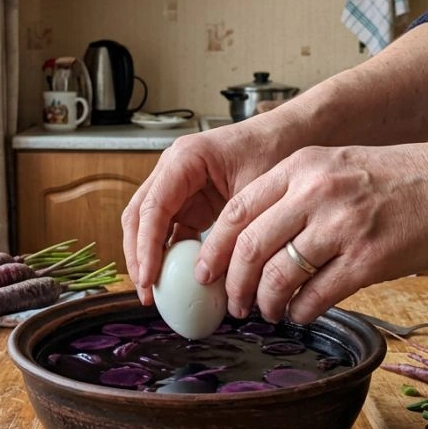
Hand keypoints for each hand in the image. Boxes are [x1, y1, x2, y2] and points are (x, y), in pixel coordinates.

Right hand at [122, 122, 291, 303]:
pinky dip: (168, 255)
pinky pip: (169, 231)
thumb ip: (233, 232)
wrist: (289, 137)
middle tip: (146, 290)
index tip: (149, 277)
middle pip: (139, 216)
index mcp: (185, 159)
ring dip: (148, 257)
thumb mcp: (255, 191)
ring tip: (154, 291)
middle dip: (138, 255)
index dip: (146, 246)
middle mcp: (173, 170)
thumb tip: (213, 278)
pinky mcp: (189, 202)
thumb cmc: (273, 151)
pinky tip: (174, 280)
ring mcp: (178, 186)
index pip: (153, 207)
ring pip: (148, 225)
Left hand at [196, 142, 427, 323]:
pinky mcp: (368, 260)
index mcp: (301, 166)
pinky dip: (300, 312)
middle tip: (232, 303)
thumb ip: (293, 193)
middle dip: (232, 284)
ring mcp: (342, 226)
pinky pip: (316, 296)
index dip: (213, 248)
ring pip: (278, 276)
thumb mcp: (335, 165)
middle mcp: (316, 192)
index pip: (237, 211)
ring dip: (265, 303)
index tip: (205, 271)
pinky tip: (300, 314)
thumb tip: (250, 238)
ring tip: (267, 312)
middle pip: (249, 247)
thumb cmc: (397, 179)